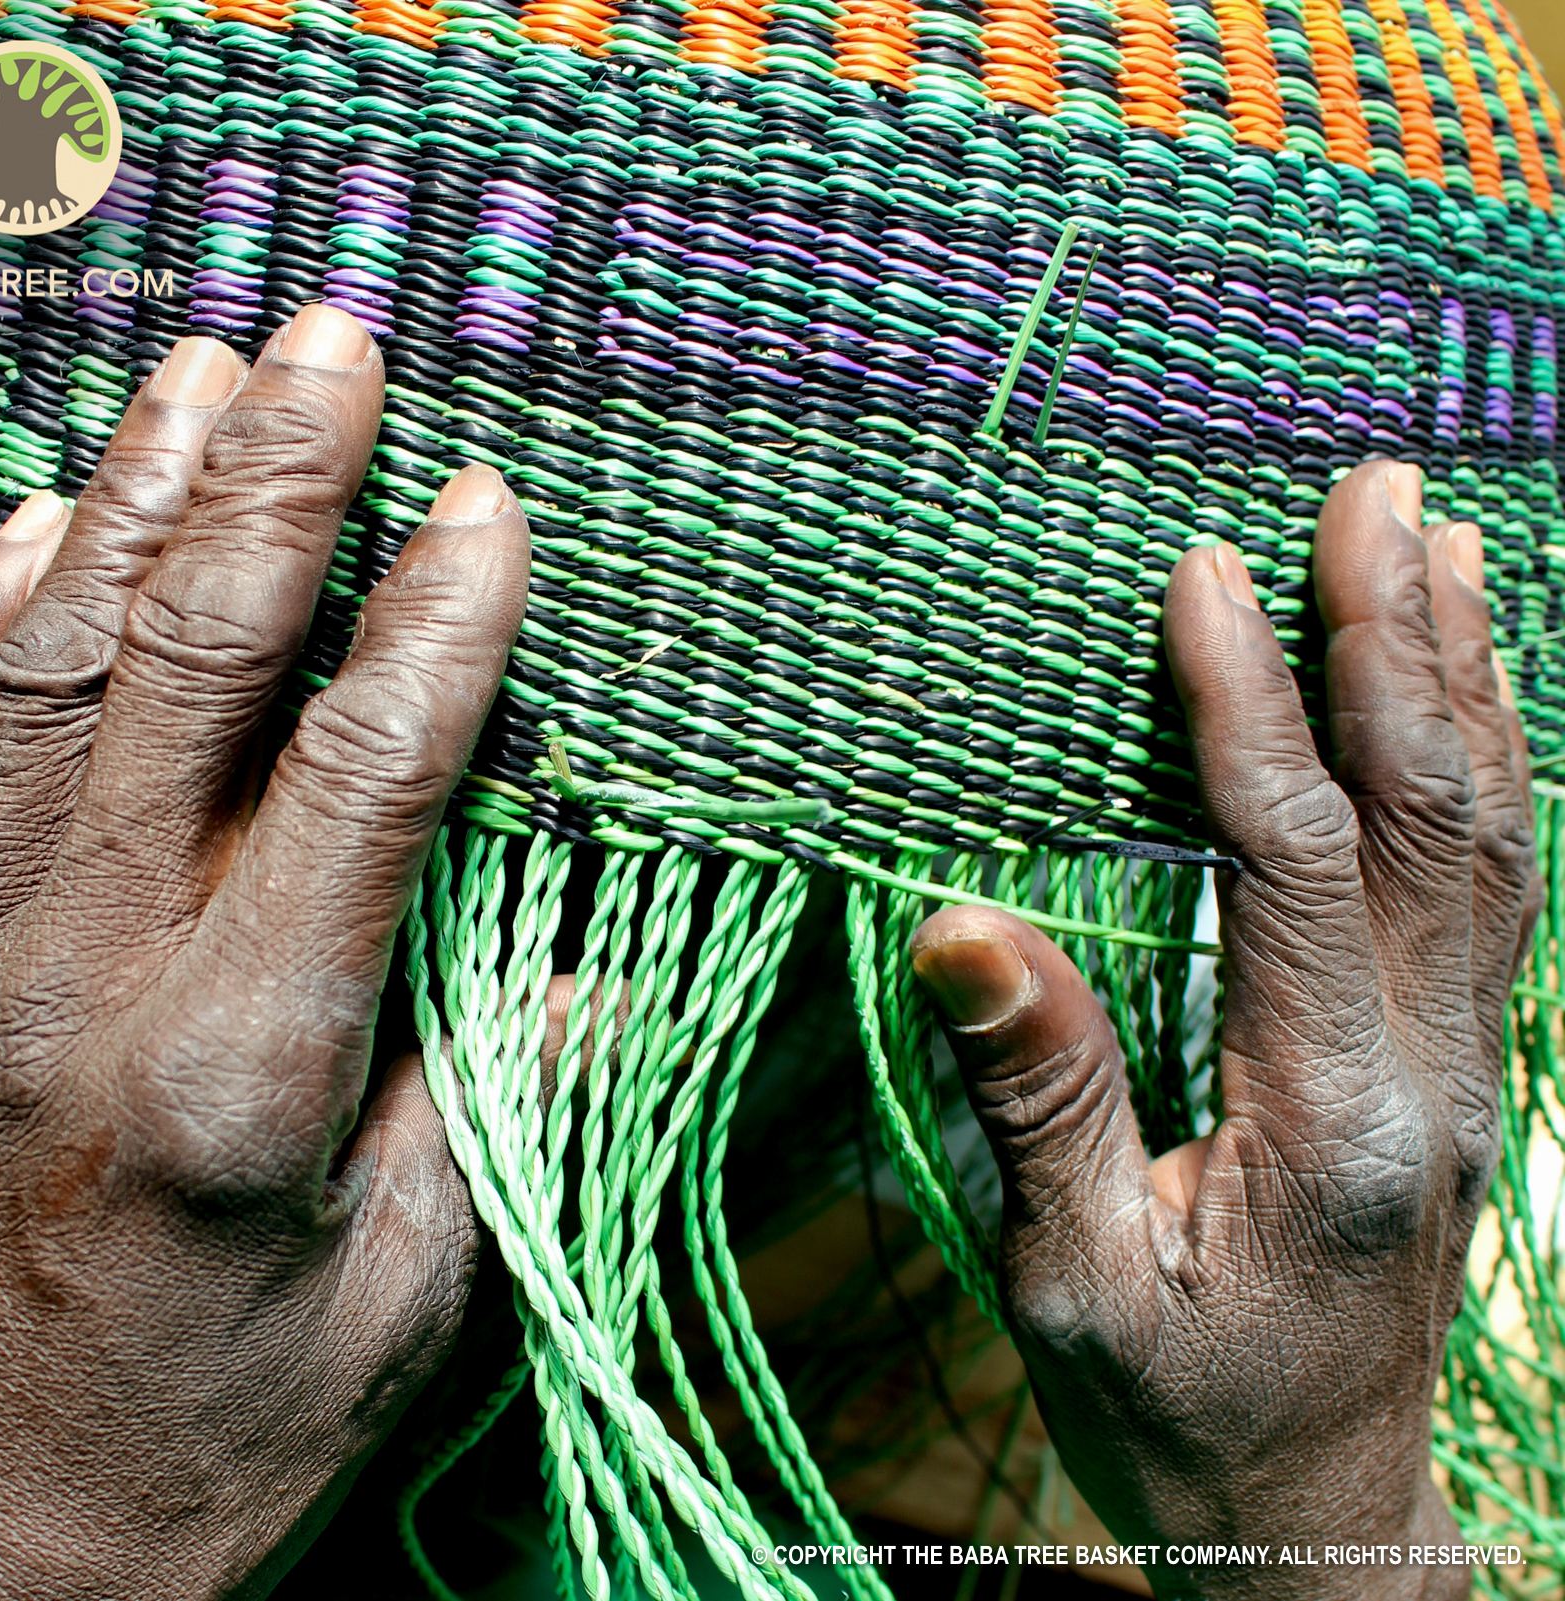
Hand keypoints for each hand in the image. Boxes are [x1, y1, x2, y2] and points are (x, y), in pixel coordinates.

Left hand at [0, 306, 529, 1597]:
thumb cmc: (222, 1434)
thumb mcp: (411, 1296)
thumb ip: (494, 1095)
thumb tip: (592, 946)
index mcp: (241, 1071)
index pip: (354, 792)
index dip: (433, 635)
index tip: (490, 510)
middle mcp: (83, 983)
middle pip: (180, 678)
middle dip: (270, 489)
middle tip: (335, 340)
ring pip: (41, 674)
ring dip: (125, 502)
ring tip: (198, 370)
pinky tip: (21, 520)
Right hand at [912, 461, 1536, 1599]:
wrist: (1321, 1523)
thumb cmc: (1180, 1417)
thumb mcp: (1074, 1284)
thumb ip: (1039, 1103)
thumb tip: (964, 928)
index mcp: (1326, 1120)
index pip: (1286, 865)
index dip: (1243, 710)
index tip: (1201, 577)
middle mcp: (1429, 1076)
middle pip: (1432, 821)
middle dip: (1397, 640)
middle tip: (1370, 491)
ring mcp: (1469, 1071)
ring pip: (1492, 842)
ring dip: (1465, 680)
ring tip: (1440, 540)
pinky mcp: (1465, 1073)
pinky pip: (1498, 890)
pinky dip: (1490, 766)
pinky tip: (1468, 692)